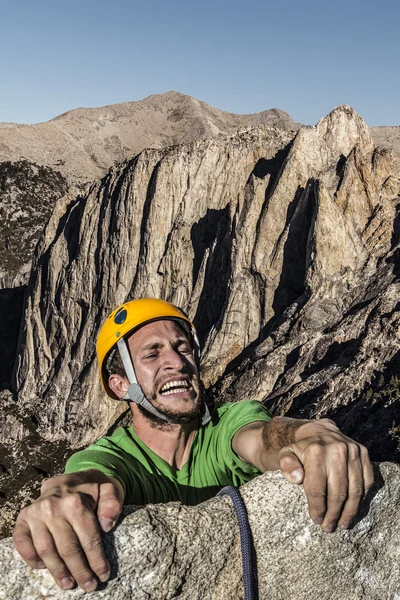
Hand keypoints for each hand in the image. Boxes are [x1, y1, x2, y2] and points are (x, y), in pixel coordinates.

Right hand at [13, 470, 123, 591]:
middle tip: (89, 585)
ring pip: (46, 550)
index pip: (88, 538)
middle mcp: (53, 507)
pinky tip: (43, 567)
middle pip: (67, 548)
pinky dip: (31, 558)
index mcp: (76, 502)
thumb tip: (107, 525)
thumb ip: (112, 504)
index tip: (103, 575)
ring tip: (68, 583)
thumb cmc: (92, 489)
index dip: (96, 560)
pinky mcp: (23, 518)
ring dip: (57, 571)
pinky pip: (22, 542)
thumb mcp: (108, 490)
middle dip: (80, 571)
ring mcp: (36, 513)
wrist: (70, 479)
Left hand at [278, 419, 373, 531]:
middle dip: (333, 514)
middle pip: (338, 493)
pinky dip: (361, 498)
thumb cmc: (301, 448)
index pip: (317, 489)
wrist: (318, 430)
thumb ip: (287, 465)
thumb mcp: (286, 454)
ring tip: (342, 523)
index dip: (317, 508)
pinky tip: (353, 508)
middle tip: (329, 527)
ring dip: (349, 511)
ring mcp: (353, 451)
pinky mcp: (363, 453)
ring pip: (355, 490)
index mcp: (316, 451)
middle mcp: (337, 450)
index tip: (317, 520)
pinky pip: (367, 481)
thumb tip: (297, 478)